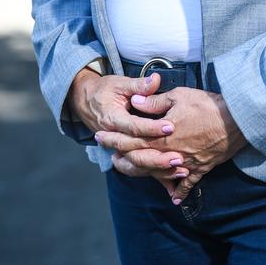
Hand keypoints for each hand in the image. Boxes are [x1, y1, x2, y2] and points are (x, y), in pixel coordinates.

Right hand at [67, 69, 187, 176]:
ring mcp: (117, 149)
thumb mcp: (119, 83)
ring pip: (137, 167)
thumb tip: (155, 80)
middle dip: (158, 158)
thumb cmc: (103, 91)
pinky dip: (155, 176)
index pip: (134, 127)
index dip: (153, 128)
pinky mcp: (123, 155)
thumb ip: (139, 85)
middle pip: (136, 154)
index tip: (171, 127)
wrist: (84, 101)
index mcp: (113, 120)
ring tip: (181, 170)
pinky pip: (139, 170)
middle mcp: (114, 139)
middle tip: (179, 157)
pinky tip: (172, 184)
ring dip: (159, 170)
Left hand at [96, 85, 246, 204]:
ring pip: (158, 173)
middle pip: (140, 159)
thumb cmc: (206, 105)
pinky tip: (173, 197)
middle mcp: (170, 154)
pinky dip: (179, 190)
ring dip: (143, 172)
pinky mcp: (200, 168)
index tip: (100, 136)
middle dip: (122, 156)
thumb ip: (154, 102)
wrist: (236, 120)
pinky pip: (188, 184)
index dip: (114, 139)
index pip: (131, 140)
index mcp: (161, 136)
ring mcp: (184, 164)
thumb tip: (134, 102)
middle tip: (109, 156)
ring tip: (130, 170)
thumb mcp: (178, 96)